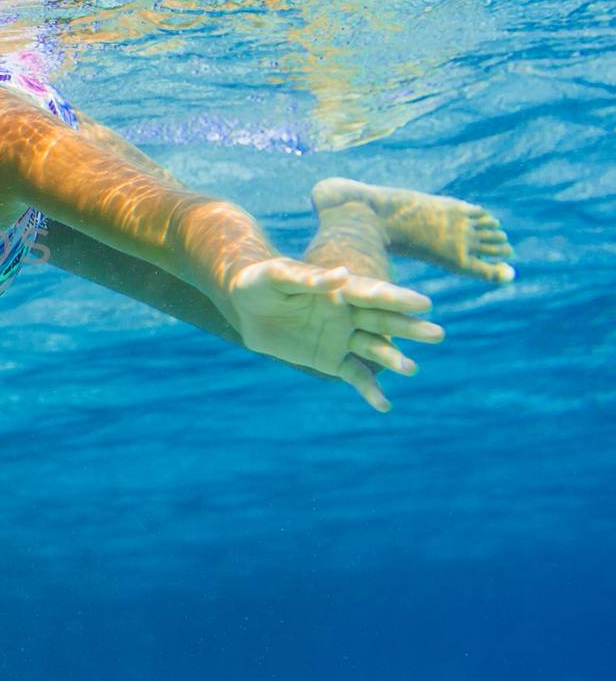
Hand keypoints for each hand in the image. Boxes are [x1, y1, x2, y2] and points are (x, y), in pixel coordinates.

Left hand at [227, 258, 443, 410]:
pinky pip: (355, 375)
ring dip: (392, 358)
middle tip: (437, 335)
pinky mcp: (330, 359)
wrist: (243, 306)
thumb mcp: (277, 276)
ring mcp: (342, 337)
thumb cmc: (260, 281)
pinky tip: (385, 406)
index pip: (372, 293)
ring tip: (411, 369)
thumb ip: (308, 278)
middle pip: (383, 321)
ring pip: (374, 348)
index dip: (396, 298)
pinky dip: (370, 390)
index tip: (424, 303)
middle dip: (408, 328)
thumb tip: (342, 274)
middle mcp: (348, 313)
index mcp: (339, 289)